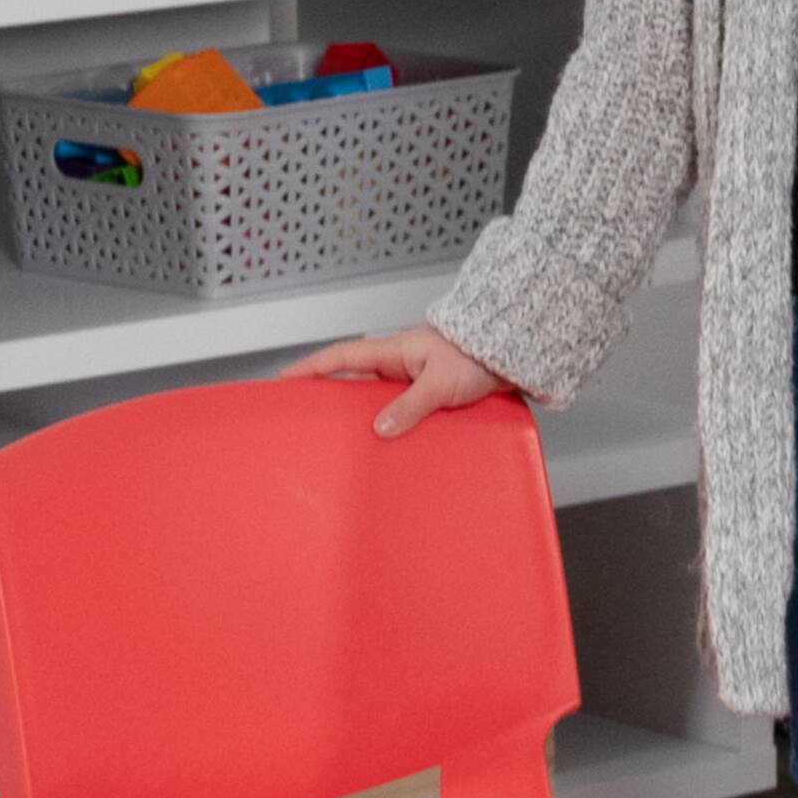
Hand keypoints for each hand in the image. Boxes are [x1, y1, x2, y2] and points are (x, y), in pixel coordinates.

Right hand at [282, 324, 509, 436]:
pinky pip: (402, 412)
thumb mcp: (440, 382)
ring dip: (366, 419)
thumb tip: (380, 428)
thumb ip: (410, 405)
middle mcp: (398, 365)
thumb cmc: (478, 356)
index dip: (312, 368)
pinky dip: (393, 426)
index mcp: (393, 351)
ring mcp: (413, 380)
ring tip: (346, 445)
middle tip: (310, 422)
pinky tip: (389, 446)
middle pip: (355, 384)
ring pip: (378, 402)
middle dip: (333, 401)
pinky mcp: (429, 395)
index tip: (286, 380)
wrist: (511, 355)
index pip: (341, 358)